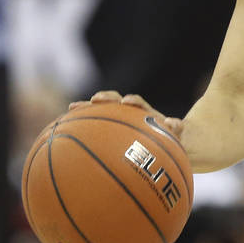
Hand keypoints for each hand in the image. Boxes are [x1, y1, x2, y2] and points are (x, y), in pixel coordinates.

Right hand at [69, 90, 184, 139]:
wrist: (167, 145)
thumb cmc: (170, 138)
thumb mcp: (176, 132)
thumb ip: (176, 127)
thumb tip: (171, 122)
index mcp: (145, 114)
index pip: (137, 103)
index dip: (133, 101)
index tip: (126, 102)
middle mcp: (130, 114)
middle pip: (116, 101)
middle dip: (106, 98)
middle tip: (95, 100)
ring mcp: (120, 120)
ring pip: (102, 111)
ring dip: (89, 108)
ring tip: (73, 107)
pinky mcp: (110, 129)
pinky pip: (93, 123)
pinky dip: (82, 120)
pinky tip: (67, 122)